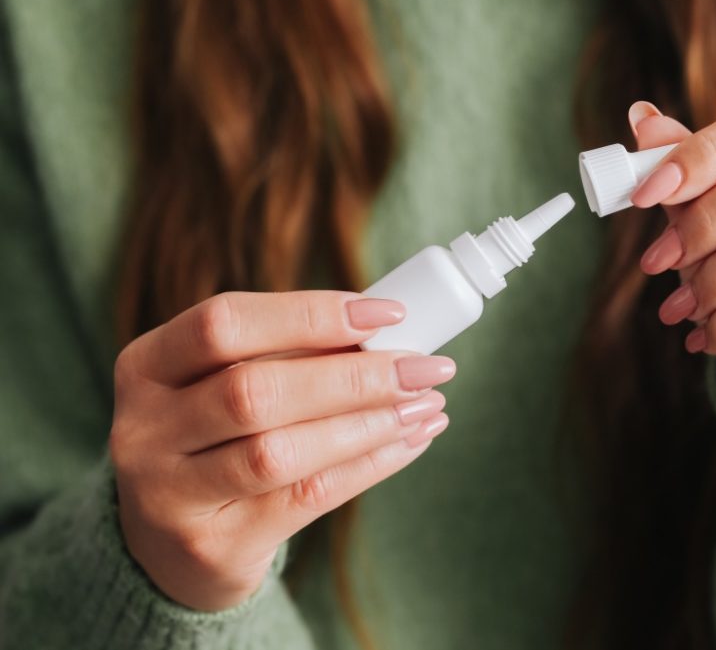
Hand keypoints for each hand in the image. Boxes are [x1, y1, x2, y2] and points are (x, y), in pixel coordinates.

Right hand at [110, 291, 454, 609]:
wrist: (168, 548)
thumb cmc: (217, 440)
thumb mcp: (222, 387)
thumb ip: (287, 357)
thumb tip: (390, 332)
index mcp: (145, 367)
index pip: (224, 324)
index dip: (310, 314)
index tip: (388, 313)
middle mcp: (144, 431)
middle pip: (255, 391)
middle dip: (355, 375)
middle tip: (425, 366)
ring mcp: (169, 496)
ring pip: (281, 452)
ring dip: (369, 424)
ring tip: (426, 405)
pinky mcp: (212, 546)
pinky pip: (306, 498)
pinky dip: (369, 465)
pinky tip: (410, 442)